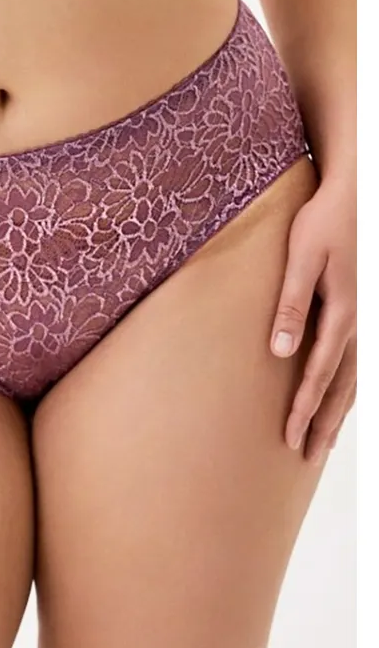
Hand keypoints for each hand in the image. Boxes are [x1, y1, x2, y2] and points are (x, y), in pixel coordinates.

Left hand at [271, 175, 356, 462]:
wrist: (359, 193)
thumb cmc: (325, 221)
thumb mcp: (303, 259)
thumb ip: (292, 305)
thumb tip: (280, 351)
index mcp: (344, 314)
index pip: (318, 374)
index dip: (304, 408)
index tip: (290, 436)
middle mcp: (361, 322)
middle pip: (343, 386)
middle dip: (324, 421)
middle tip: (307, 454)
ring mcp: (368, 317)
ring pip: (356, 377)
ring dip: (339, 410)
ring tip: (323, 439)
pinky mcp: (365, 309)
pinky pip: (360, 359)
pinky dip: (350, 386)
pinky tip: (341, 397)